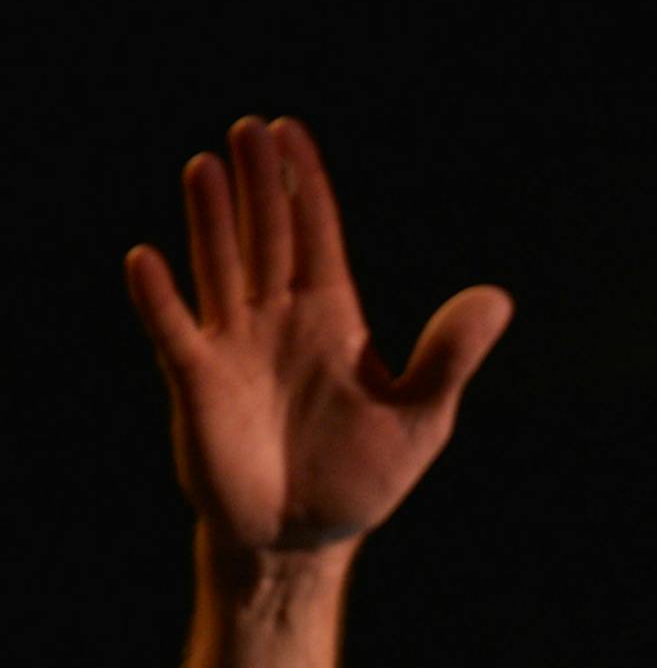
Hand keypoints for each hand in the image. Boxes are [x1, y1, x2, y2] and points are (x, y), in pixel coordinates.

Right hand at [125, 118, 511, 554]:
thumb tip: (498, 300)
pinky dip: (160, 301)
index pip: (316, 235)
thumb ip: (447, 358)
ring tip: (205, 168)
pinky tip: (147, 262)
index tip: (290, 132)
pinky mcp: (199, 384)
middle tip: (248, 129)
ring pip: (220, 269)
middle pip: (266, 237)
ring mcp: (235, 347)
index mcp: (332, 318)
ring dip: (211, 223)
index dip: (304, 185)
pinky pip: (174, 333)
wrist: (304, 537)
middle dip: (259, 187)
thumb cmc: (362, 477)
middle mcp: (278, 319)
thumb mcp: (419, 419)